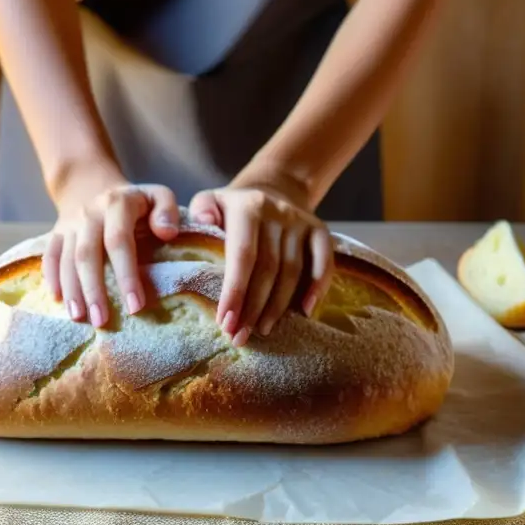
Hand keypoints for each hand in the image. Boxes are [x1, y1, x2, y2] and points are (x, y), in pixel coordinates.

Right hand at [46, 171, 180, 327]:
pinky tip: (58, 300)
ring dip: (72, 290)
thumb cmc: (135, 202)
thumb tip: (167, 233)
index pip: (119, 242)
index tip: (135, 306)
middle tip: (101, 321)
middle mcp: (89, 213)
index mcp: (117, 204)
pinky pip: (50, 256)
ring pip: (66, 259)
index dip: (126, 275)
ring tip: (78, 318)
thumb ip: (167, 210)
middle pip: (87, 255)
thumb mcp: (157, 195)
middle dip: (94, 290)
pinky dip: (51, 278)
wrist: (93, 185)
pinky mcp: (56, 233)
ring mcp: (70, 224)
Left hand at [188, 184, 333, 346]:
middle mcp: (277, 213)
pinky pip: (324, 261)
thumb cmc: (233, 207)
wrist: (273, 188)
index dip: (235, 291)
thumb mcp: (210, 200)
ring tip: (262, 330)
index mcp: (248, 207)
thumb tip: (202, 223)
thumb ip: (200, 210)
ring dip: (277, 306)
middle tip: (239, 336)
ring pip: (292, 271)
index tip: (225, 322)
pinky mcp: (319, 230)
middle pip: (268, 269)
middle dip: (252, 308)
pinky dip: (318, 287)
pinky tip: (306, 312)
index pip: (242, 255)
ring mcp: (301, 222)